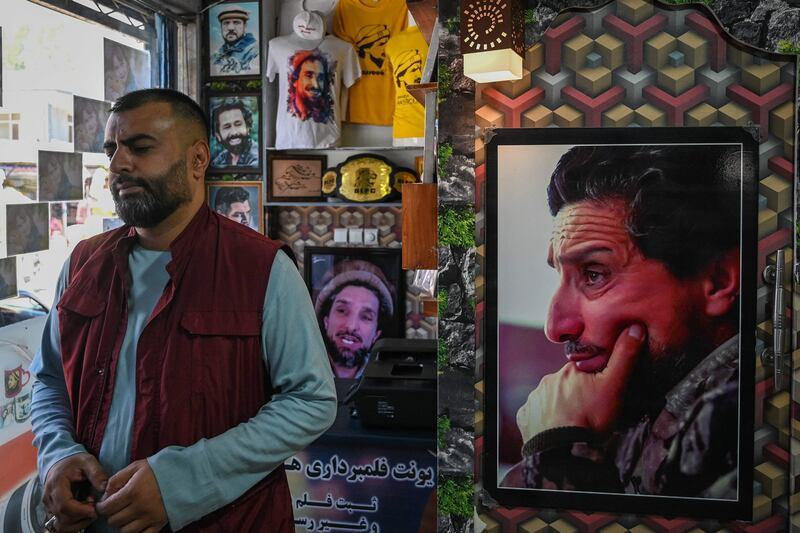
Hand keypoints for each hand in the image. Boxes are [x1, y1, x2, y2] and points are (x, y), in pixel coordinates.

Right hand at [43, 452, 107, 531]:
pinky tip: (84, 512)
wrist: (61, 463)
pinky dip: (75, 522)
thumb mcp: (88, 461)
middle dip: (82, 516)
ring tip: (90, 510)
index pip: (64, 505)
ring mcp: (48, 506)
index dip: (80, 511)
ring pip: (61, 523)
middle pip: (63, 517)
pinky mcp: (52, 511)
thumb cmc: (76, 462)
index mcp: (56, 484)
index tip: (94, 510)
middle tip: (95, 508)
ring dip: (78, 521)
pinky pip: (61, 523)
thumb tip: (104, 488)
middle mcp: (49, 497)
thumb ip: (97, 473)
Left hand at [95, 459, 167, 532]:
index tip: (104, 504)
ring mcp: (150, 518)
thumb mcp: (136, 467)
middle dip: (112, 514)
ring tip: (127, 515)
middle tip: (117, 507)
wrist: (185, 475)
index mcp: (132, 491)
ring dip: (123, 524)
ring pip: (125, 531)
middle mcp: (140, 507)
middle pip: (114, 521)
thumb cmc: (159, 469)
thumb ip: (117, 479)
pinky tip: (136, 523)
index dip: (101, 507)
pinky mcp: (159, 524)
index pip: (107, 508)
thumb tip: (104, 494)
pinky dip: (136, 532)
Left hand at [516, 324, 645, 443]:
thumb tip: (634, 328)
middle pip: (567, 384)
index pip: (583, 368)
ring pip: (552, 399)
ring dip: (562, 407)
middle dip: (577, 394)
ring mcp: (535, 399)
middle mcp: (548, 380)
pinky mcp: (526, 417)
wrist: (563, 450)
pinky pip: (536, 415)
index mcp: (569, 370)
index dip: (593, 379)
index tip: (600, 392)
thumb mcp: (614, 386)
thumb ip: (625, 357)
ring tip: (576, 423)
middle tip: (591, 411)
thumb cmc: (591, 419)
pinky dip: (546, 420)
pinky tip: (557, 429)